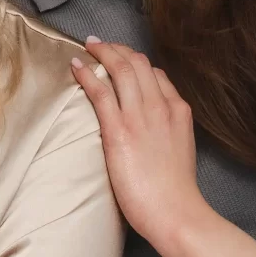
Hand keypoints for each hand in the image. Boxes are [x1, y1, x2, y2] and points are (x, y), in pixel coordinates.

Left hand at [69, 39, 208, 243]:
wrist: (176, 212)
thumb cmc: (175, 192)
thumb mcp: (180, 150)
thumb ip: (166, 132)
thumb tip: (150, 130)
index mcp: (178, 110)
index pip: (157, 74)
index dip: (136, 63)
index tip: (122, 60)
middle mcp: (160, 106)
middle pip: (138, 64)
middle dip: (117, 49)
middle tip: (100, 44)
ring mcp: (140, 116)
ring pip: (120, 69)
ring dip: (102, 52)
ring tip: (88, 46)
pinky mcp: (119, 131)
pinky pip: (100, 91)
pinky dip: (86, 74)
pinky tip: (76, 66)